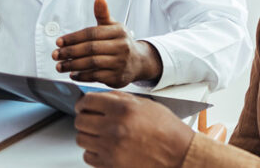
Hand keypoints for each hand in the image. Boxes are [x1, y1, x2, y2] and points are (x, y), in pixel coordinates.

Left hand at [53, 0, 162, 87]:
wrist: (139, 62)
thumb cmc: (121, 42)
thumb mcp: (114, 27)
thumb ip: (103, 14)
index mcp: (118, 31)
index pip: (92, 33)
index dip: (73, 37)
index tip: (59, 42)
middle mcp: (121, 46)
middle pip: (90, 48)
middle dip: (70, 52)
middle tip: (55, 54)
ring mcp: (120, 62)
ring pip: (92, 63)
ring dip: (72, 65)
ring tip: (60, 66)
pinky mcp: (117, 77)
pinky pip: (95, 76)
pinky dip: (82, 76)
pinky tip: (73, 74)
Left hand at [75, 91, 194, 167]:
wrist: (179, 153)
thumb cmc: (167, 130)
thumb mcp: (145, 105)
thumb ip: (120, 99)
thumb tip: (99, 98)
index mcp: (123, 108)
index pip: (87, 101)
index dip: (83, 103)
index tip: (83, 106)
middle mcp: (115, 127)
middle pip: (80, 121)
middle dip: (84, 119)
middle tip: (91, 120)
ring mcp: (111, 147)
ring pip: (81, 139)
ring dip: (88, 136)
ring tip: (100, 134)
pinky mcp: (111, 164)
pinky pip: (88, 156)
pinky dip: (93, 152)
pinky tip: (105, 147)